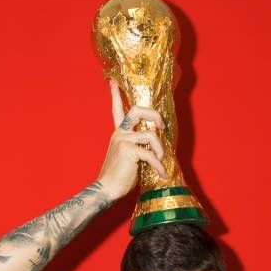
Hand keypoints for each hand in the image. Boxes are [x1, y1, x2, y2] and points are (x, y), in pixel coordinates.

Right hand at [97, 79, 167, 200]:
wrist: (108, 189)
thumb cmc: (120, 176)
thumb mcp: (131, 157)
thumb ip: (139, 147)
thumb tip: (156, 147)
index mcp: (119, 133)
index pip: (116, 110)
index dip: (115, 95)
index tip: (112, 81)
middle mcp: (119, 133)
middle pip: (137, 110)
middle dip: (154, 114)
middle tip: (162, 125)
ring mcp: (123, 140)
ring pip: (151, 135)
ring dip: (160, 149)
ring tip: (161, 161)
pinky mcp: (128, 151)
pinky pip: (151, 154)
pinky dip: (159, 165)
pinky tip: (162, 174)